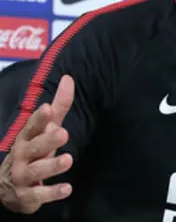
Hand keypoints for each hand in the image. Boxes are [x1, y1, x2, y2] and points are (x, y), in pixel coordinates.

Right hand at [0, 74, 74, 213]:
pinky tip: (67, 189)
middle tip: (64, 133)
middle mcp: (22, 156)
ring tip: (69, 159)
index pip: (31, 127)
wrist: (7, 188)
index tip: (47, 108)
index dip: (39, 118)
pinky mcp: (27, 196)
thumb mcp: (44, 129)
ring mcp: (23, 176)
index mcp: (26, 139)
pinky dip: (52, 192)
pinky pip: (39, 195)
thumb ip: (59, 107)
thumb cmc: (33, 152)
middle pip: (34, 147)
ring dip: (52, 165)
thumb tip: (69, 78)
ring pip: (37, 171)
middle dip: (47, 140)